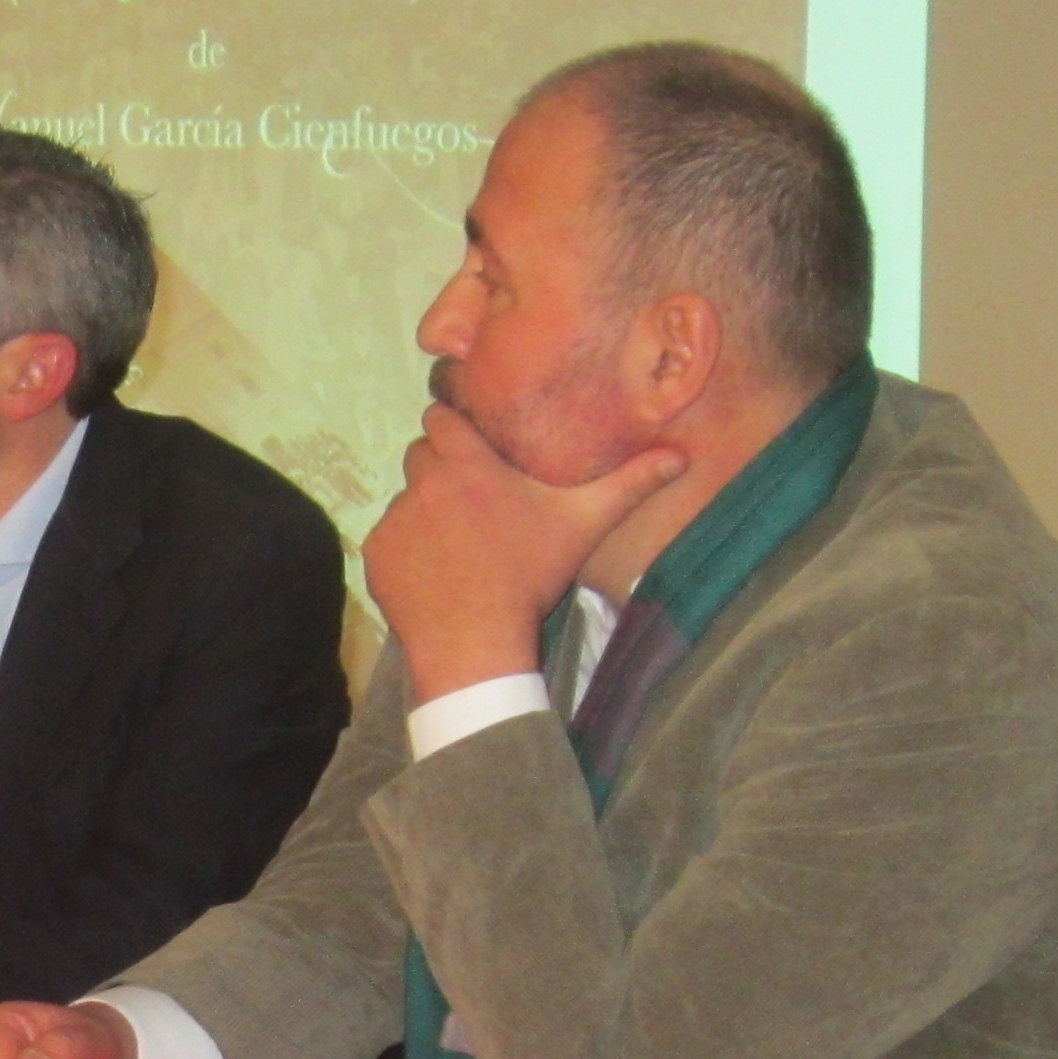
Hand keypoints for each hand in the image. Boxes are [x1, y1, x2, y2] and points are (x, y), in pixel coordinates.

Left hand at [361, 405, 684, 700]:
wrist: (475, 641)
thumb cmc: (529, 577)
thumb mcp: (582, 525)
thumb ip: (628, 485)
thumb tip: (680, 456)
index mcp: (467, 465)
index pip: (439, 417)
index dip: (451, 426)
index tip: (468, 443)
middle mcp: (422, 483)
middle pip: (420, 454)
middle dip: (440, 467)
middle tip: (470, 497)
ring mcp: (395, 518)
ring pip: (406, 498)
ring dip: (426, 510)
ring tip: (457, 542)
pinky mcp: (377, 553)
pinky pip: (389, 538)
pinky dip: (407, 549)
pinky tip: (436, 571)